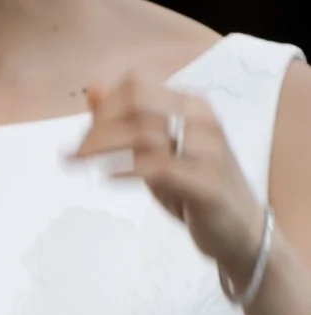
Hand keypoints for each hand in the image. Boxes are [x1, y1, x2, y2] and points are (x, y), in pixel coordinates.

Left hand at [73, 75, 270, 293]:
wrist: (241, 229)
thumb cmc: (195, 190)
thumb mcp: (159, 153)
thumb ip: (128, 124)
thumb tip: (92, 91)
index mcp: (191, 106)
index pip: (138, 85)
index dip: (103, 106)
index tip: (81, 134)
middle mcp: (201, 120)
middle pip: (137, 103)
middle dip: (99, 126)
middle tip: (73, 153)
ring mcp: (207, 149)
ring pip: (144, 132)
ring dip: (102, 146)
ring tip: (78, 162)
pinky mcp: (206, 183)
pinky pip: (160, 167)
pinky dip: (127, 169)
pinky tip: (107, 177)